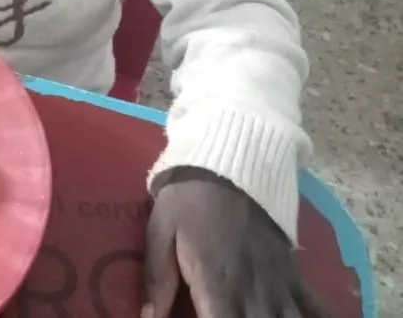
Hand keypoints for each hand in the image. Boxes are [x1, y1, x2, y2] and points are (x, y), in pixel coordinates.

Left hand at [144, 167, 328, 317]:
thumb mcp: (160, 232)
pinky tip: (295, 317)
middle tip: (221, 313)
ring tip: (255, 315)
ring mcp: (278, 286)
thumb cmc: (187, 199)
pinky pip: (316, 309)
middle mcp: (253, 293)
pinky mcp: (293, 275)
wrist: (229, 163)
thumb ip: (157, 280)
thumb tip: (149, 317)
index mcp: (217, 285)